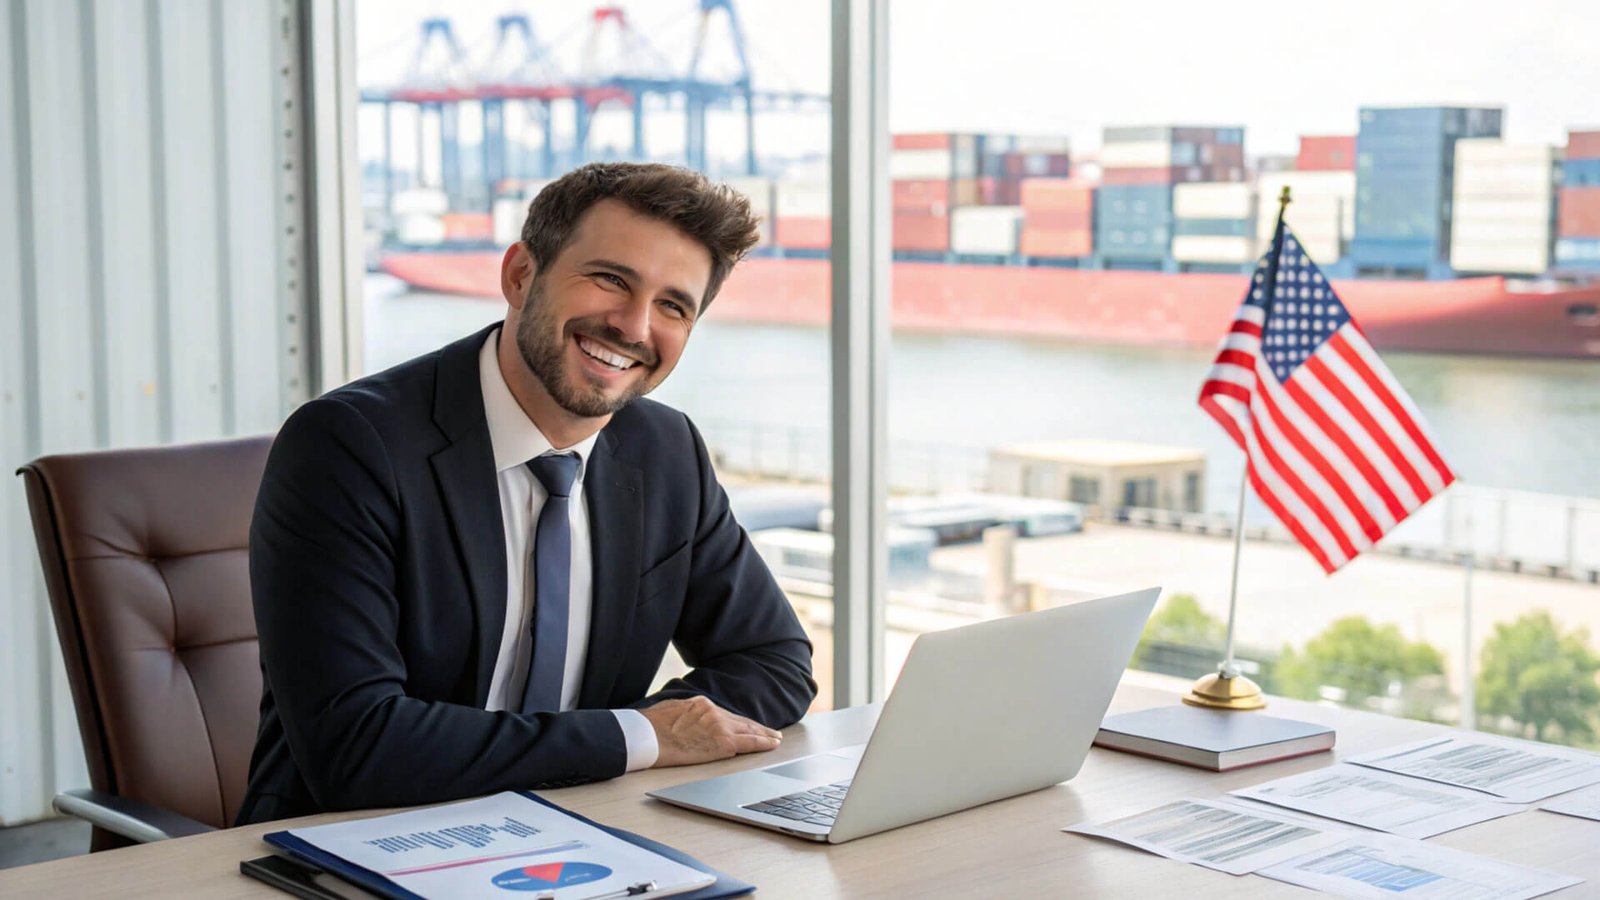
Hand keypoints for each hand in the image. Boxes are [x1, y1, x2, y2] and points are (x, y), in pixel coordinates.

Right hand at [639, 696, 782, 766]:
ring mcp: (719, 726)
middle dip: (756, 727)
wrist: (645, 735)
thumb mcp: (669, 711)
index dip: (739, 722)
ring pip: (748, 731)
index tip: (746, 725)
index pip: (725, 715)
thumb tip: (684, 720)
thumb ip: (684, 715)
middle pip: (740, 721)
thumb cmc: (649, 727)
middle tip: (771, 732)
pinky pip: (749, 743)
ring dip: (764, 735)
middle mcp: (713, 712)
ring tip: (775, 739)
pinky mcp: (722, 742)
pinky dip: (763, 743)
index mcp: (700, 704)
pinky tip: (772, 745)